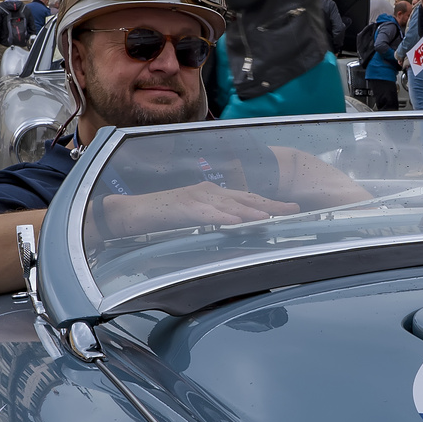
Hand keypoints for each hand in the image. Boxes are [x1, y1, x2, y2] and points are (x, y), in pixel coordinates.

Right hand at [96, 183, 298, 237]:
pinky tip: (236, 222)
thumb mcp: (192, 218)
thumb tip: (235, 229)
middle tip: (293, 210)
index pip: (246, 198)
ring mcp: (193, 199)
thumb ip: (212, 220)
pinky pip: (205, 214)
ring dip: (250, 212)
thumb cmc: (160, 217)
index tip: (291, 208)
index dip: (269, 203)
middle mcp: (206, 192)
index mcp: (210, 194)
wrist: (129, 213)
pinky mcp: (180, 209)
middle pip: (244, 198)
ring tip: (270, 218)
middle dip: (270, 205)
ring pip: (228, 205)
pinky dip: (222, 217)